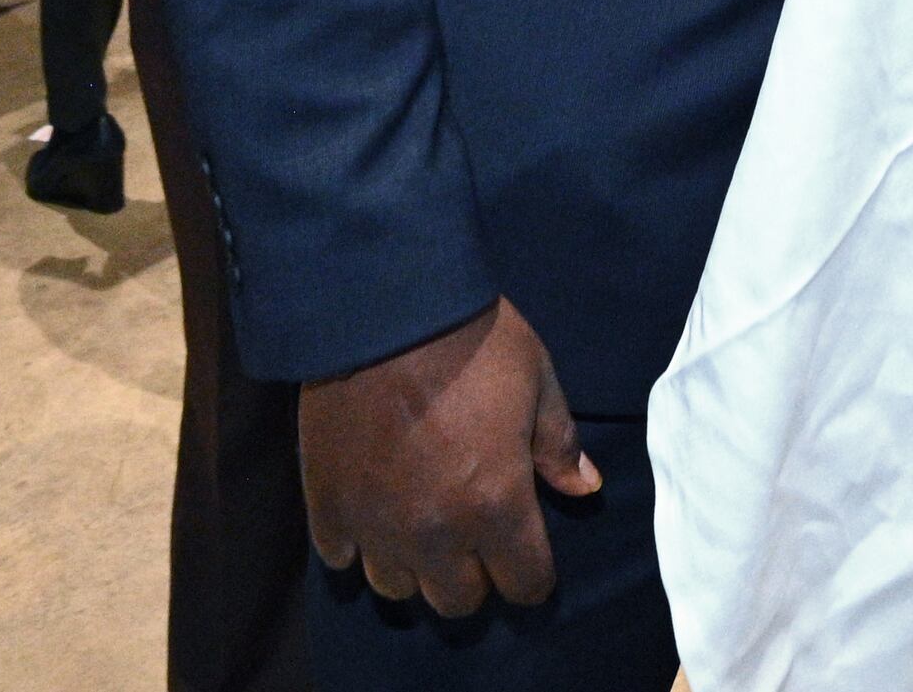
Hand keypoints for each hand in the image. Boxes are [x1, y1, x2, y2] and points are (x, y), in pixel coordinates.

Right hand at [297, 299, 599, 615]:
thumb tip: (584, 489)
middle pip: (458, 602)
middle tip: (475, 537)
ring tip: (421, 528)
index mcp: (496, 505)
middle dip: (474, 576)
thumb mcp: (537, 382)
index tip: (528, 552)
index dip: (533, 574)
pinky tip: (372, 512)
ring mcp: (375, 526)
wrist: (384, 311)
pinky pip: (341, 558)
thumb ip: (558, 445)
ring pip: (397, 589)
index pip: (525, 584)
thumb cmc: (473, 342)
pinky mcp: (328, 506)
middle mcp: (436, 534)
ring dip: (414, 567)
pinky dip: (358, 544)